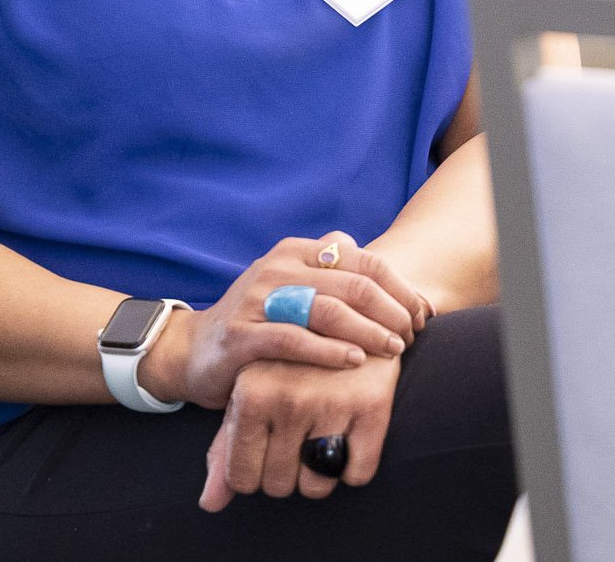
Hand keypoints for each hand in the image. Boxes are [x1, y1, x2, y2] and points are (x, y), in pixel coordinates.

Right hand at [139, 234, 431, 408]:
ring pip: (328, 309)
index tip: (422, 315)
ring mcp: (258, 299)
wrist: (192, 351)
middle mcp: (278, 267)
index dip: (400, 288)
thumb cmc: (259, 322)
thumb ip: (335, 276)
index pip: (364, 261)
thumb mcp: (295, 289)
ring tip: (393, 349)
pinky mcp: (242, 334)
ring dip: (369, 331)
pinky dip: (330, 351)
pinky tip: (355, 363)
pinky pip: (294, 340)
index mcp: (297, 251)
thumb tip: (395, 280)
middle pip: (354, 284)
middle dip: (392, 311)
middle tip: (411, 336)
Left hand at [200, 352, 402, 507]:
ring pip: (317, 485)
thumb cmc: (286, 364)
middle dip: (285, 474)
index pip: (242, 478)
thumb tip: (209, 504)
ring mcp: (331, 400)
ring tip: (319, 441)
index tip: (264, 453)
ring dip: (318, 475)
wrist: (347, 312)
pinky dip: (352, 469)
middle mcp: (289, 397)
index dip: (253, 475)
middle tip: (294, 443)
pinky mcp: (372, 403)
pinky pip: (357, 473)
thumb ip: (226, 449)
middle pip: (279, 485)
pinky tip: (348, 438)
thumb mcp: (248, 396)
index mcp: (252, 393)